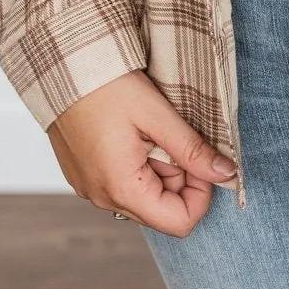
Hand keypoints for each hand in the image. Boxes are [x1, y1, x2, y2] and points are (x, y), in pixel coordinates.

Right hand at [49, 69, 236, 236]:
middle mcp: (102, 197)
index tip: (201, 158)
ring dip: (160, 168)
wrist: (61, 66)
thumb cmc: (106, 86)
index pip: (179, 222)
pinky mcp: (85, 175)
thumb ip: (192, 150)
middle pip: (161, 209)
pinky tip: (134, 132)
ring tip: (152, 129)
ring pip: (144, 194)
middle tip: (175, 135)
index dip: (201, 193)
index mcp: (121, 189)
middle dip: (180, 177)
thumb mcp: (157, 115)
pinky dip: (139, 163)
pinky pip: (123, 182)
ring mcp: (90, 187)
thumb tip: (226, 174)